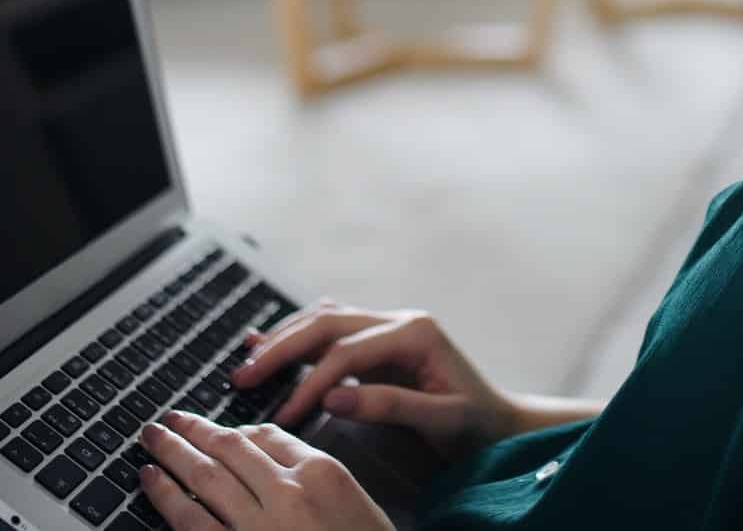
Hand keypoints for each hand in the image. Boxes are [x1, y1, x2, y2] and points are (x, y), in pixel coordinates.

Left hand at [138, 411, 390, 530]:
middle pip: (231, 448)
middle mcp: (289, 493)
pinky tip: (150, 480)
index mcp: (323, 473)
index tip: (214, 428)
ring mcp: (259, 526)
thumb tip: (274, 466)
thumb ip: (317, 482)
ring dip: (172, 452)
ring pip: (205, 476)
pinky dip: (166, 497)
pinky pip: (191, 522)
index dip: (233, 430)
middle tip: (168, 420)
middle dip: (195, 430)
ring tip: (150, 438)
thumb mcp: (356, 508)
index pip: (268, 437)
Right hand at [231, 300, 517, 461]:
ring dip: (283, 338)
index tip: (282, 415)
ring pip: (324, 320)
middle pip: (327, 324)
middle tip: (243, 377)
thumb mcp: (441, 419)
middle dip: (281, 349)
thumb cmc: (476, 423)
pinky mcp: (378, 343)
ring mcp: (387, 327)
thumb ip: (389, 405)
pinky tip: (268, 341)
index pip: (346, 352)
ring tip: (247, 361)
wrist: (499, 421)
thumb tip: (333, 397)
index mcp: (415, 332)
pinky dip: (298, 337)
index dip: (310, 383)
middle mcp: (398, 320)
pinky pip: (331, 332)